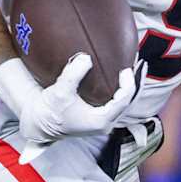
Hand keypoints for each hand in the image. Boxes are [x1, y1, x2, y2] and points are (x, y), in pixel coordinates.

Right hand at [0, 55, 140, 160]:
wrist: (39, 124)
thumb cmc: (49, 111)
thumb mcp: (60, 92)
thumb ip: (73, 75)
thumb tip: (86, 57)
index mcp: (100, 121)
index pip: (123, 101)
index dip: (128, 83)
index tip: (126, 69)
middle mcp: (105, 123)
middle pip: (129, 102)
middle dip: (135, 83)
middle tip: (141, 65)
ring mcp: (102, 120)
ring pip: (124, 103)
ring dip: (130, 86)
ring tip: (136, 69)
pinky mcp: (98, 116)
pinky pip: (117, 102)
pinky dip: (122, 90)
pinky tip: (122, 78)